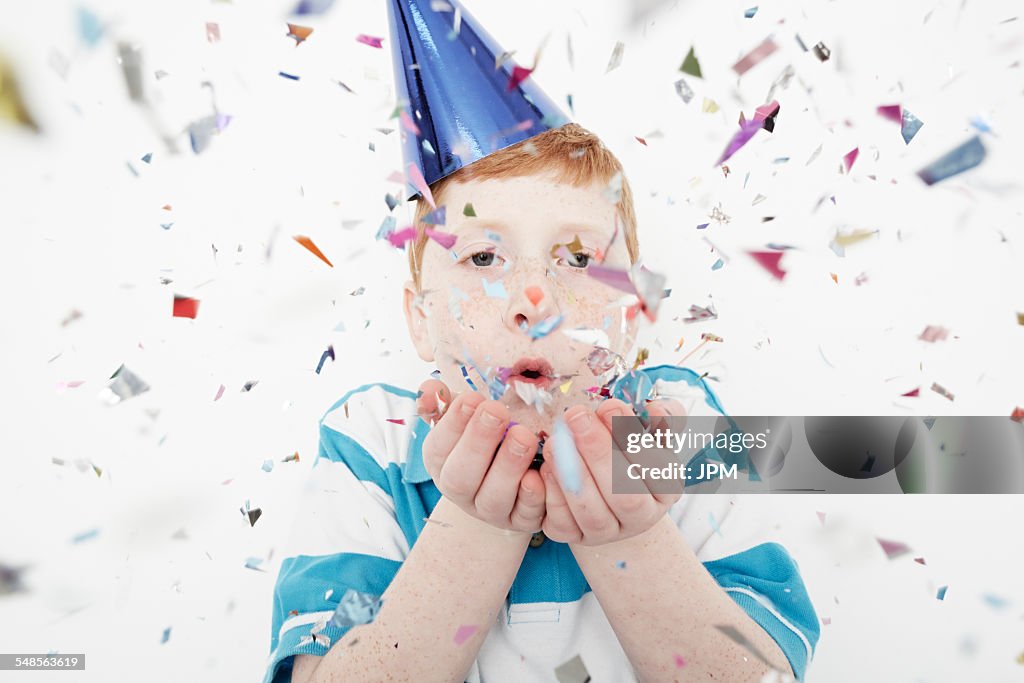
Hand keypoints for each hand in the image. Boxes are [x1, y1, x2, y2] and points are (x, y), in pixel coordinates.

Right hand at [417, 378, 546, 533]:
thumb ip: (444, 400)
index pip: (438, 448)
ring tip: (524, 437)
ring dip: (508, 468)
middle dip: (479, 443)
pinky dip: (535, 496)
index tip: (472, 398)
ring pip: (493, 500)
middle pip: (461, 477)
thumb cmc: (486, 435)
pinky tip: (542, 472)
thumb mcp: (464, 414)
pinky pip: (528, 515)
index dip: (453, 424)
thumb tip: (429, 390)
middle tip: (497, 412)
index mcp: (442, 463)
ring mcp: (491, 511)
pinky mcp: (522, 522)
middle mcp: (462, 492)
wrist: (515, 471)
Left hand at [539, 398, 684, 545]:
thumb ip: (660, 417)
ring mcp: (608, 532)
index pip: (657, 469)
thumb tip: (655, 409)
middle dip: (599, 452)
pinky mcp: (575, 537)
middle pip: (625, 495)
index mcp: (666, 489)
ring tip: (556, 440)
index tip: (608, 406)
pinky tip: (546, 467)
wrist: (605, 487)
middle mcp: (641, 516)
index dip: (632, 438)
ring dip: (573, 475)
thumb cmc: (629, 449)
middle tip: (576, 416)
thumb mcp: (650, 431)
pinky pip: (564, 524)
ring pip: (593, 513)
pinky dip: (553, 495)